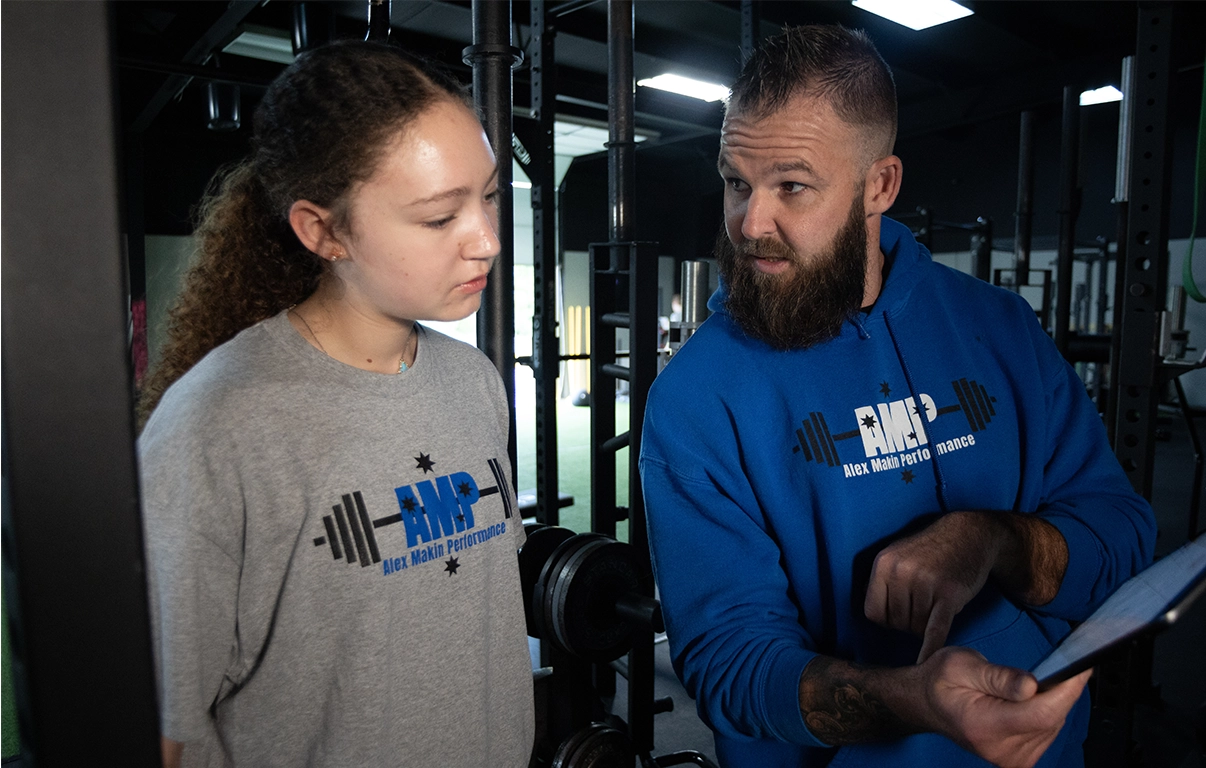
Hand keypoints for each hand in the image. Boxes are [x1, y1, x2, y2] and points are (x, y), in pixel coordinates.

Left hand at [864, 511, 1000, 662]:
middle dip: (910, 622)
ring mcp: (926, 583)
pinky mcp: (949, 594)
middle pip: (897, 623)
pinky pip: (935, 629)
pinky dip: (931, 648)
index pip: (874, 613)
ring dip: (927, 625)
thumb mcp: (898, 555)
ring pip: (916, 628)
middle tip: (925, 606)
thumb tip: (873, 615)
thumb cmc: (931, 551)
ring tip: (936, 606)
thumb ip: (883, 582)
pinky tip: (927, 663)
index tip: (900, 613)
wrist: (969, 534)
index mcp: (883, 564)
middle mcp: (901, 572)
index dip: (888, 619)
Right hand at [913, 647, 1090, 767]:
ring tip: (1032, 684)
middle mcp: (1000, 750)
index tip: (1081, 667)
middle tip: (1056, 665)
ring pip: (1054, 725)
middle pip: (1052, 720)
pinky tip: (1032, 699)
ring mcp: (1011, 759)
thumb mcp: (960, 664)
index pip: (1041, 714)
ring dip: (1053, 701)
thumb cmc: (942, 681)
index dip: (1067, 690)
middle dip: (1060, 690)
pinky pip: (1048, 732)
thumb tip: (1031, 685)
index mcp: (984, 726)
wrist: (927, 704)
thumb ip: (997, 676)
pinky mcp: (1020, 759)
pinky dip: (1047, 712)